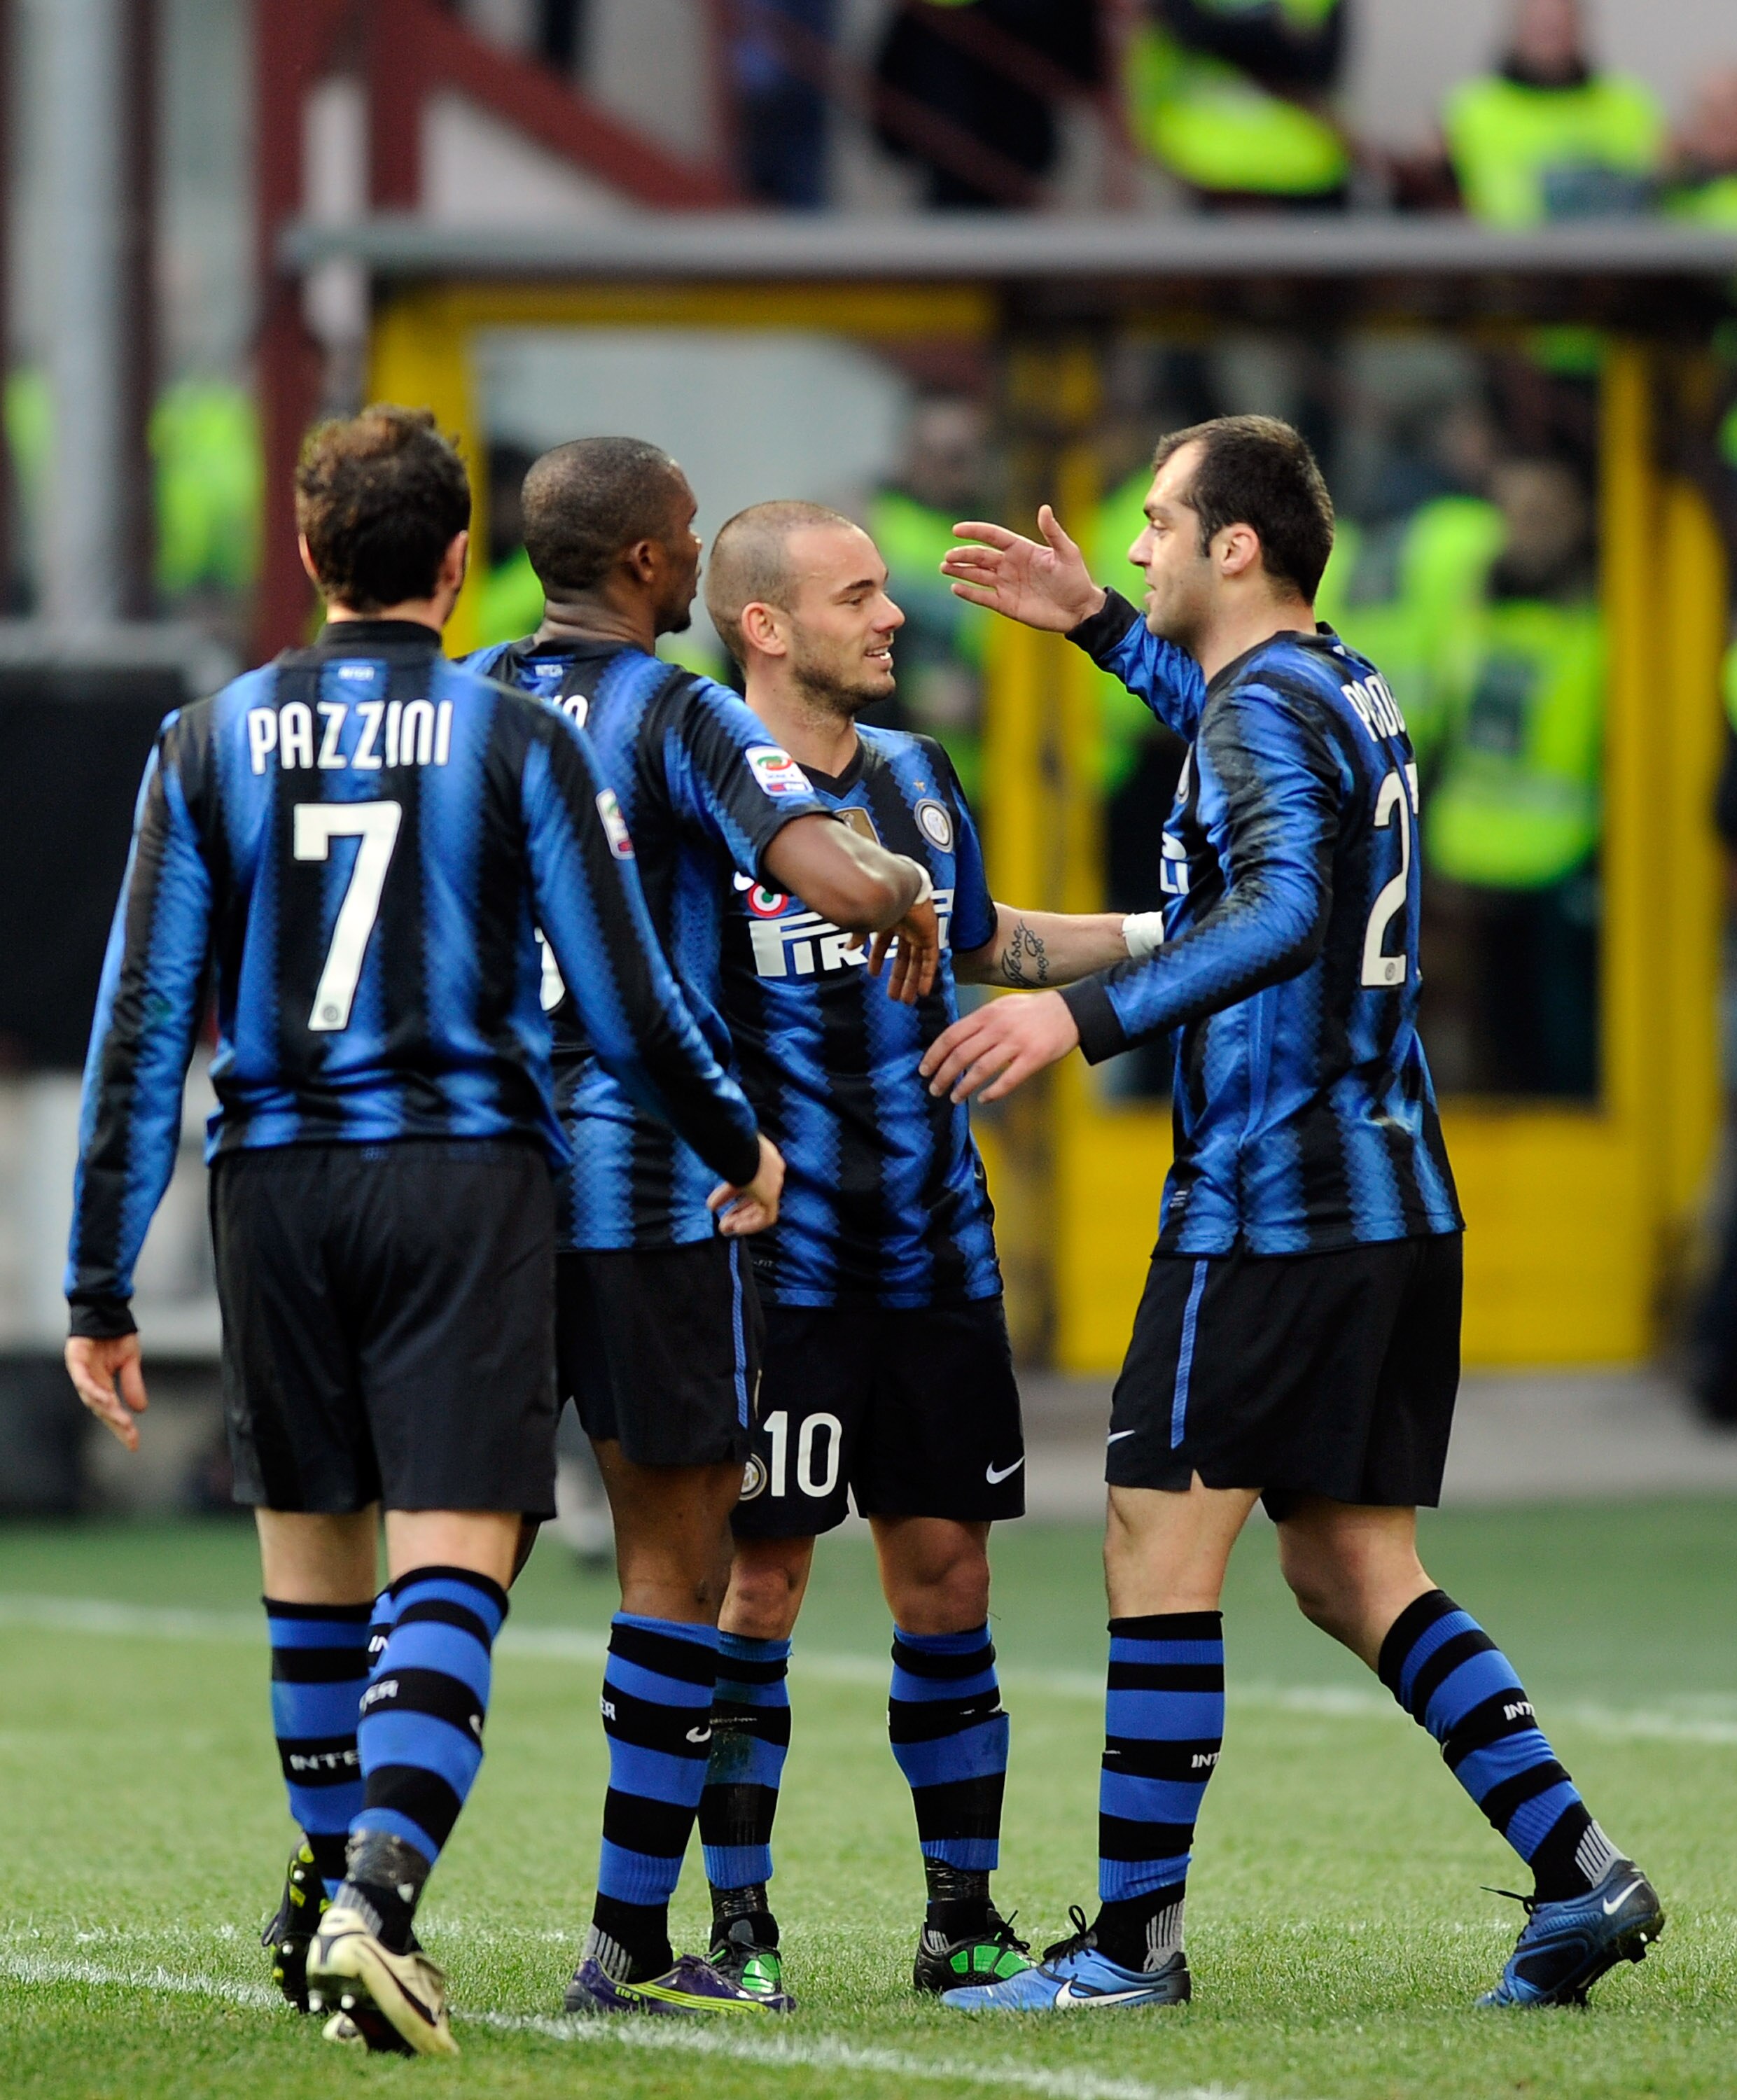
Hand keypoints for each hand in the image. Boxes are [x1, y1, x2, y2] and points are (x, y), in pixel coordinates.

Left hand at [65, 1333, 148, 1451]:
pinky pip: (82, 1379)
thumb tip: (141, 1409)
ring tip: (122, 1420)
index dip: (121, 1427)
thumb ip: (132, 1383)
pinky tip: (105, 1398)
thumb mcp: (130, 1361)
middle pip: (101, 1408)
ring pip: (91, 1397)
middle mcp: (89, 1381)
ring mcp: (80, 1371)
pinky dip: (92, 1390)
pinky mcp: (75, 1359)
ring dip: (107, 1410)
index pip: (111, 1410)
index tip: (135, 1443)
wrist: (107, 1309)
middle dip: (116, 1423)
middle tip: (131, 1435)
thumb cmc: (116, 1334)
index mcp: (102, 1383)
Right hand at [708, 1133, 784, 1236]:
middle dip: (738, 1210)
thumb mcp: (721, 1153)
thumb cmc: (724, 1143)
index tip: (713, 1204)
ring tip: (725, 1229)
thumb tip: (704, 1165)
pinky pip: (767, 1217)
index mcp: (761, 1155)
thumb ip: (718, 1163)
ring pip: (761, 1208)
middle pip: (757, 1196)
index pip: (748, 1178)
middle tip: (722, 1222)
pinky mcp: (771, 1195)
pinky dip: (751, 1225)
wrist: (735, 1144)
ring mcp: (773, 1182)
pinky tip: (735, 1228)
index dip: (729, 1194)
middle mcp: (771, 1169)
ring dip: (742, 1219)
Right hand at [863, 893, 940, 1003]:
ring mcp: (919, 931)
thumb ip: (858, 935)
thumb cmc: (881, 898)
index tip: (873, 975)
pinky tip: (923, 992)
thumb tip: (848, 949)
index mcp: (888, 920)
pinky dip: (927, 976)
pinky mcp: (931, 935)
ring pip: (916, 962)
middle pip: (903, 957)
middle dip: (898, 978)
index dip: (878, 959)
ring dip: (911, 981)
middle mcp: (905, 927)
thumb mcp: (866, 921)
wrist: (900, 886)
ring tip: (906, 1000)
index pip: (883, 944)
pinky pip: (931, 960)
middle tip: (894, 997)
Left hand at [919, 990, 1080, 1103]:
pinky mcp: (1034, 1058)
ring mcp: (1016, 1043)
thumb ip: (979, 1022)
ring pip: (980, 1069)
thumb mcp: (1001, 1006)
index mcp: (987, 1014)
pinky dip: (993, 1092)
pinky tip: (983, 1099)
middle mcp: (999, 1027)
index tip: (924, 1070)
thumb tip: (954, 1041)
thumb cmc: (1032, 1011)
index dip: (934, 1055)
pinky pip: (1008, 1079)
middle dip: (943, 1075)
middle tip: (934, 1089)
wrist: (1069, 1011)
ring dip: (963, 1087)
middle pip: (961, 1055)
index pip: (951, 1035)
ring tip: (954, 1099)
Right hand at [941, 506, 1106, 632]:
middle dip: (963, 555)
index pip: (993, 536)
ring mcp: (1007, 585)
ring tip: (944, 568)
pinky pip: (983, 597)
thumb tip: (1043, 509)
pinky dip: (969, 593)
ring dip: (960, 571)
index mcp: (1021, 549)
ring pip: (977, 575)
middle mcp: (1010, 565)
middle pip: (980, 556)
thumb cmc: (1076, 579)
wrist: (1079, 610)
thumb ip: (1053, 532)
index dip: (975, 531)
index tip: (956, 530)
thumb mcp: (1067, 552)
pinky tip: (955, 588)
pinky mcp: (1007, 604)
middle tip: (947, 557)